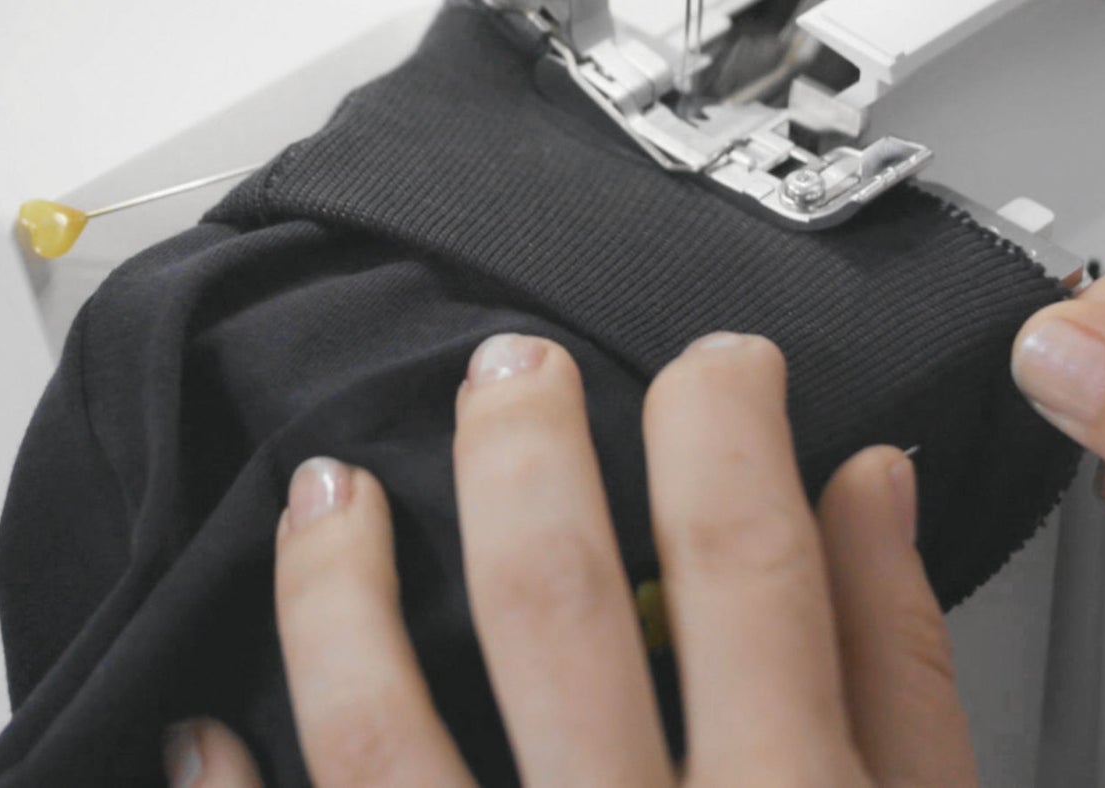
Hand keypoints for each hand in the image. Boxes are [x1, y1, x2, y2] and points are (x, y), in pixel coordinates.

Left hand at [163, 332, 978, 785]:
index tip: (719, 367)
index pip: (746, 557)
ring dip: (335, 587)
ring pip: (378, 724)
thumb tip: (871, 488)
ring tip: (328, 495)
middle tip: (506, 373)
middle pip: (550, 601)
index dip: (726, 420)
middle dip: (520, 449)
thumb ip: (901, 668)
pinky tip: (203, 737)